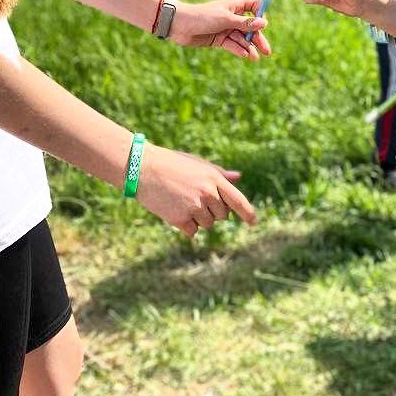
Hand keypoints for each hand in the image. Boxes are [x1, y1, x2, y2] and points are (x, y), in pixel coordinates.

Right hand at [134, 144, 257, 236]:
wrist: (142, 168)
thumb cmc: (171, 164)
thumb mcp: (197, 164)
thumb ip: (218, 173)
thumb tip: (238, 177)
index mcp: (214, 178)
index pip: (238, 200)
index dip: (248, 213)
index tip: (253, 222)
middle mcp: (207, 193)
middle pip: (222, 215)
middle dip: (212, 211)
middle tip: (193, 198)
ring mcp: (194, 207)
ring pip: (207, 224)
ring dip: (198, 218)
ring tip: (181, 201)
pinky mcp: (180, 219)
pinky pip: (192, 232)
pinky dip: (185, 226)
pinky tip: (174, 210)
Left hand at [169, 0, 271, 59]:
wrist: (179, 26)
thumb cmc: (202, 17)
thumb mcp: (226, 20)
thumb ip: (244, 23)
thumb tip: (264, 23)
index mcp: (234, 6)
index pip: (254, 5)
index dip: (260, 13)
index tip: (262, 24)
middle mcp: (231, 16)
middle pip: (250, 27)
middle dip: (258, 38)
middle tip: (267, 51)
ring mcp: (225, 28)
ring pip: (242, 38)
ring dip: (249, 47)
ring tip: (255, 58)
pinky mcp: (218, 39)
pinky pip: (232, 45)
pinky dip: (238, 50)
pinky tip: (245, 56)